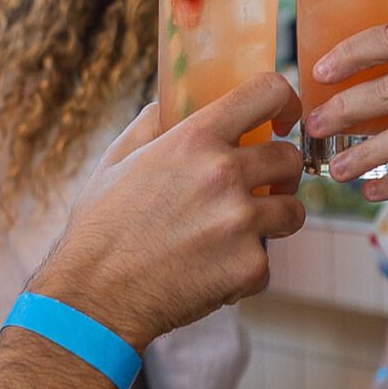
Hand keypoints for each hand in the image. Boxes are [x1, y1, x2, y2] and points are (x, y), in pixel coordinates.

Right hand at [35, 72, 305, 348]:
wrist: (94, 296)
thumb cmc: (100, 227)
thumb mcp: (116, 159)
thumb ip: (153, 123)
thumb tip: (177, 102)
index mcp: (194, 139)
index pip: (268, 92)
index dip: (285, 103)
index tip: (282, 120)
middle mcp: (224, 174)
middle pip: (290, 157)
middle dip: (280, 172)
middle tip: (262, 186)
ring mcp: (241, 222)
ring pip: (292, 211)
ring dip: (274, 220)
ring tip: (239, 232)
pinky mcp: (249, 267)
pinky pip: (266, 261)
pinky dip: (245, 269)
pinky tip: (210, 273)